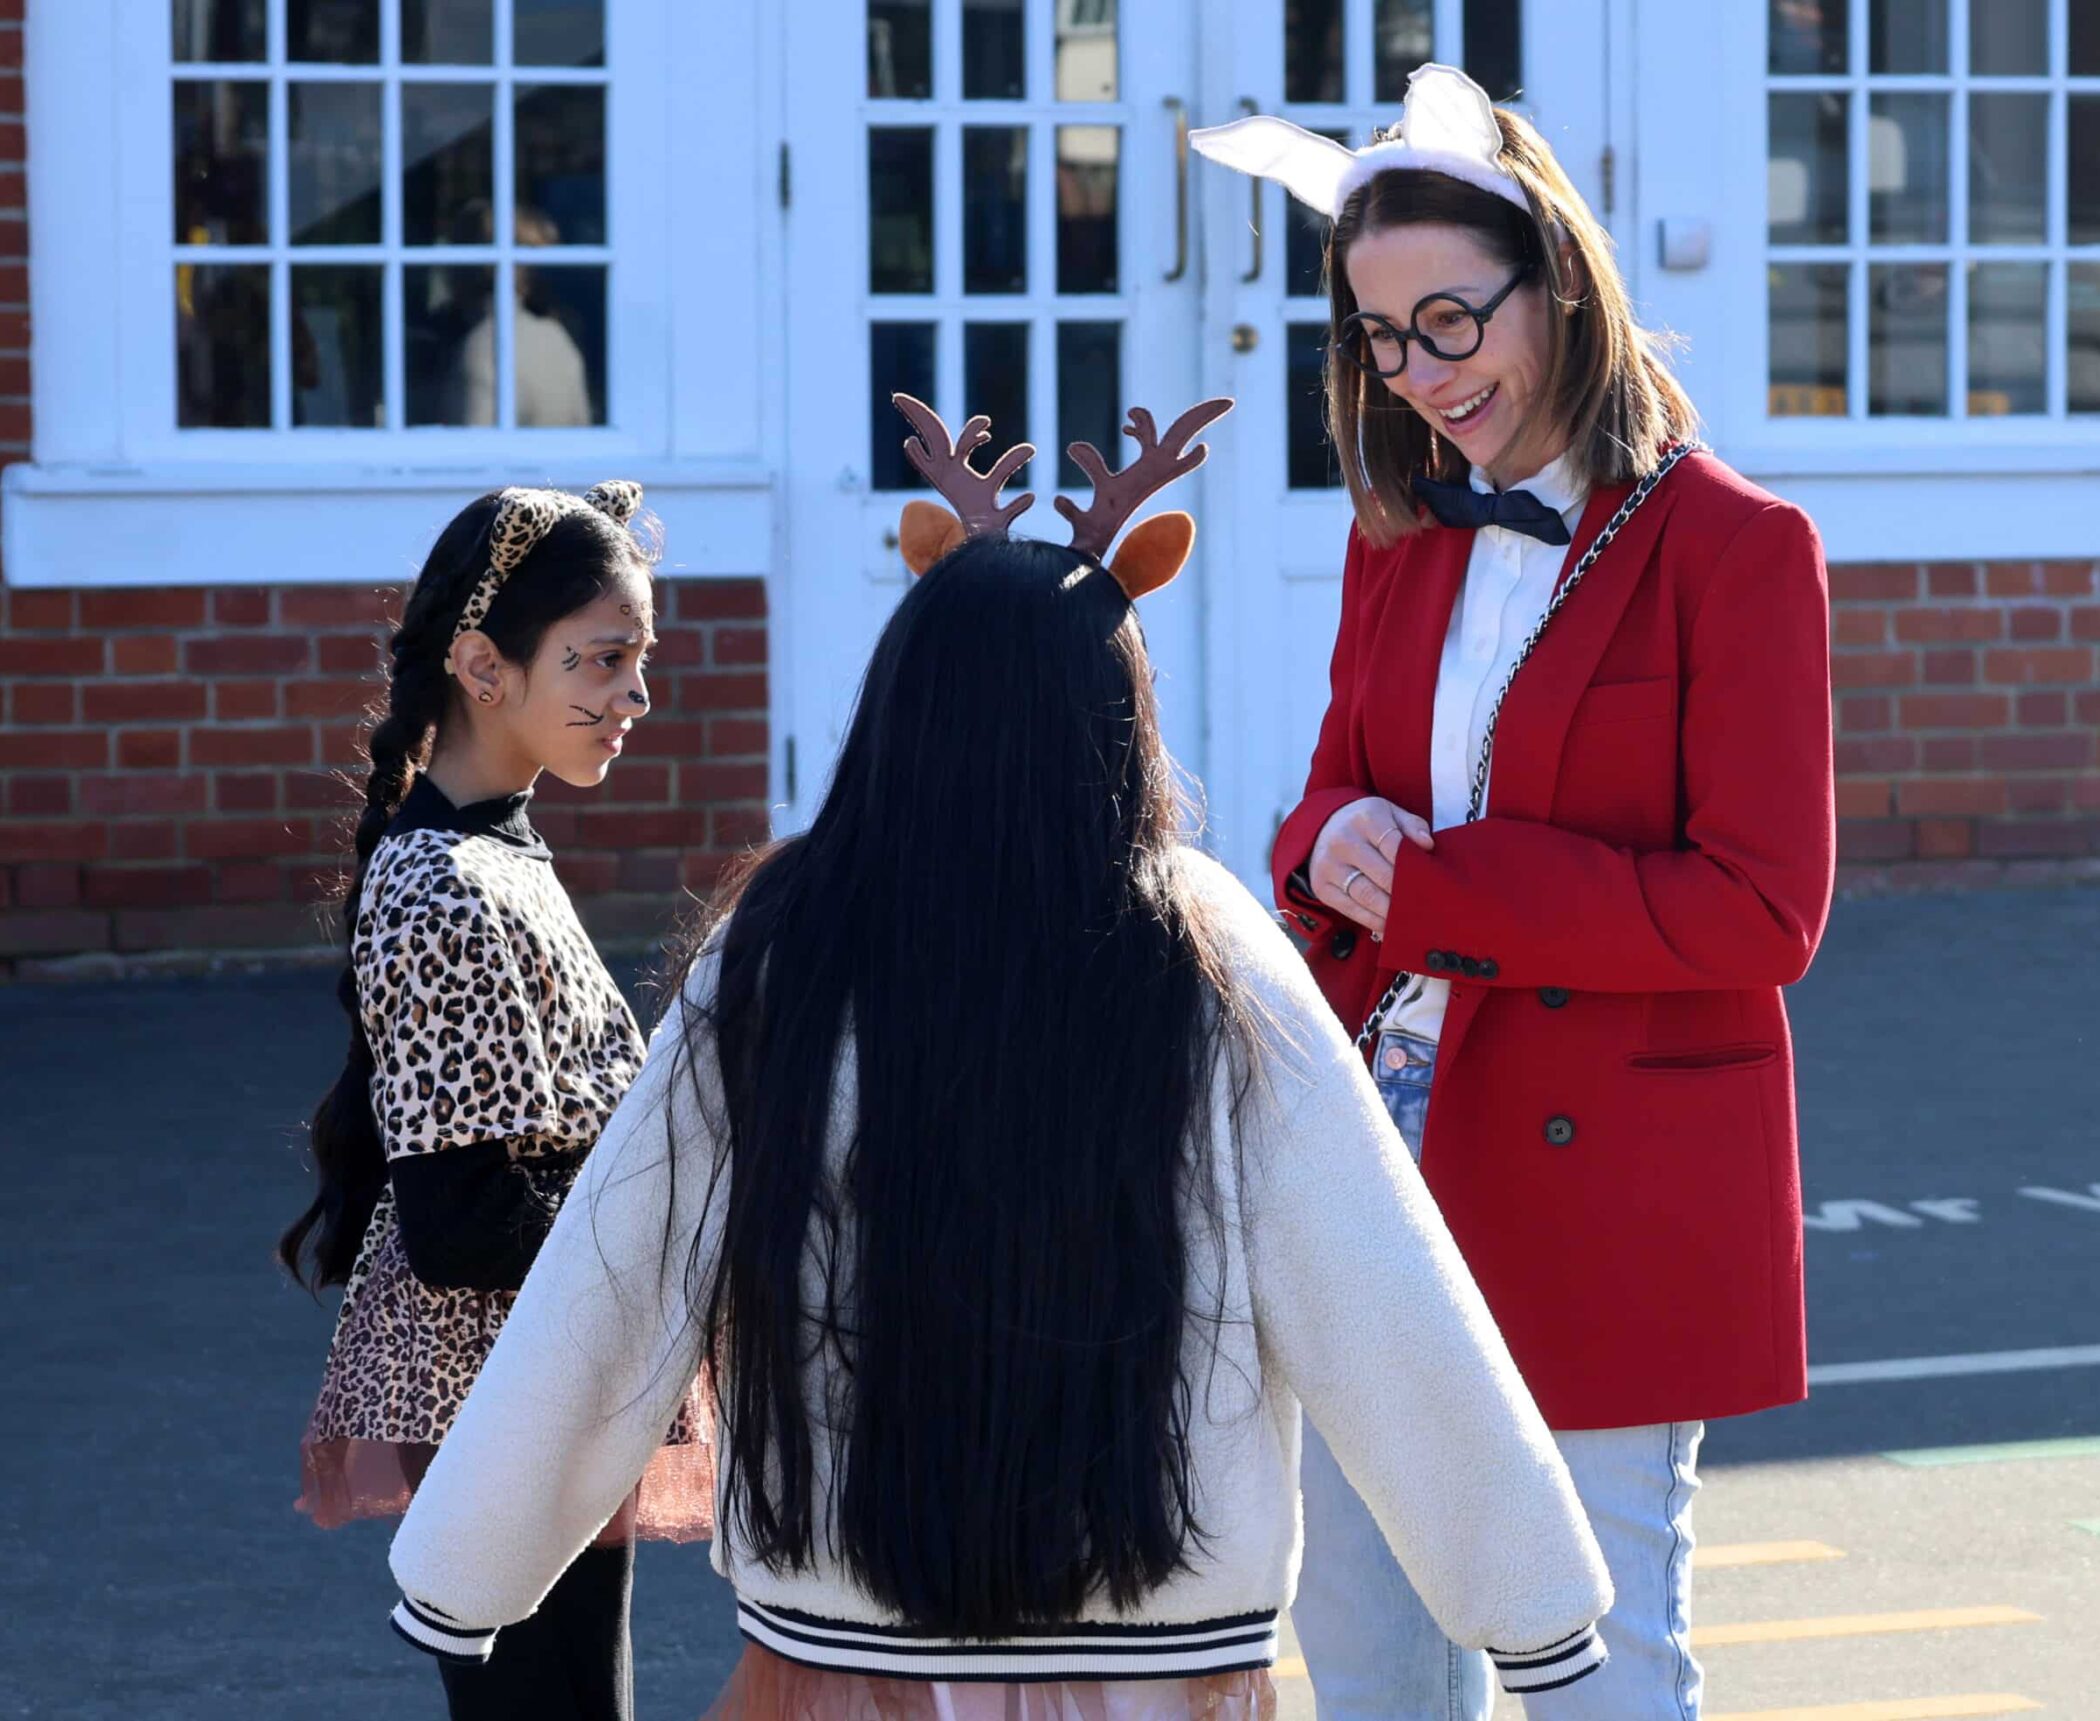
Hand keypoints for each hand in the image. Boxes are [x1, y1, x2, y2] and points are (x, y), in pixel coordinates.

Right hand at [1308, 796, 1434, 938]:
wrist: (1323, 828)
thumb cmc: (1366, 824)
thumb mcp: (1390, 814)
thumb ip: (1412, 826)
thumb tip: (1427, 845)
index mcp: (1365, 818)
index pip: (1394, 846)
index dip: (1413, 866)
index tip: (1430, 882)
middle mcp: (1343, 841)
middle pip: (1382, 875)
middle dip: (1406, 893)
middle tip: (1426, 906)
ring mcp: (1329, 865)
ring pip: (1366, 895)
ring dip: (1390, 911)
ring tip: (1410, 919)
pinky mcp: (1321, 886)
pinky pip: (1350, 909)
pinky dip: (1372, 921)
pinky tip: (1388, 925)